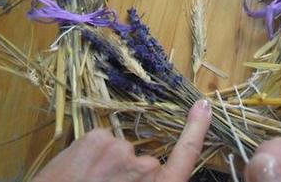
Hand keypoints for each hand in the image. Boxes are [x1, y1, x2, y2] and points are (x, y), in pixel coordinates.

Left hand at [33, 99, 211, 181]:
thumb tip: (149, 169)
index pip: (186, 156)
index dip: (196, 129)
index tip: (203, 106)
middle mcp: (146, 168)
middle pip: (142, 162)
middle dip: (126, 174)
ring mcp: (121, 148)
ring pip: (118, 151)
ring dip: (105, 165)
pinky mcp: (98, 137)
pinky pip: (101, 141)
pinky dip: (90, 154)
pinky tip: (77, 171)